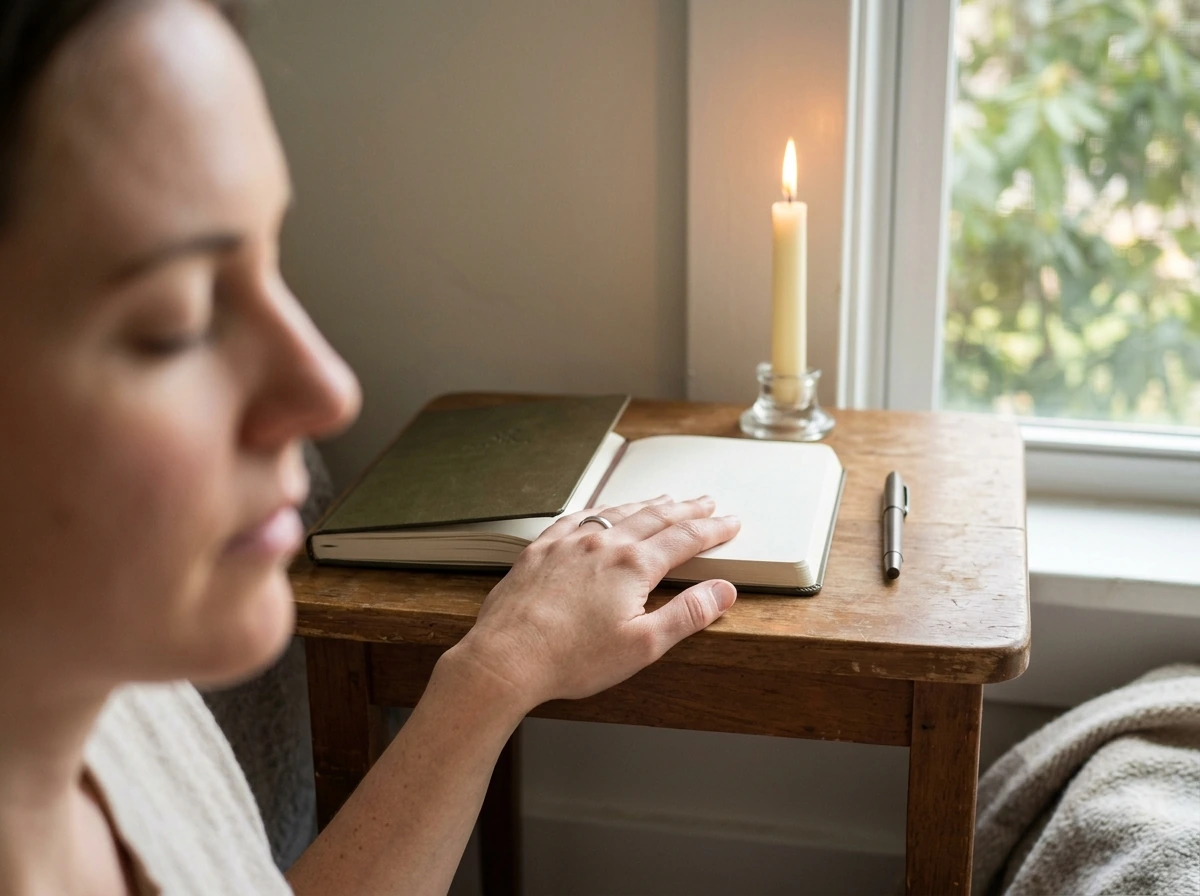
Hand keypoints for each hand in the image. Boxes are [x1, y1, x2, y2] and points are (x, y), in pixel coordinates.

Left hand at [451, 496, 740, 712]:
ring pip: (617, 512)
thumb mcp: (643, 645)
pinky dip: (600, 510)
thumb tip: (723, 591)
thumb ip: (687, 614)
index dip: (713, 529)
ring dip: (646, 504)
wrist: (507, 658)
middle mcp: (602, 544)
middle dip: (686, 509)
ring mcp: (568, 543)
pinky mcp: (541, 550)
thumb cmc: (571, 658)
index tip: (730, 522)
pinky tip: (602, 511)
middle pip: (655, 517)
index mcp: (632, 566)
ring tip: (665, 499)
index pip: (685, 538)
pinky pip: (577, 518)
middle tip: (706, 502)